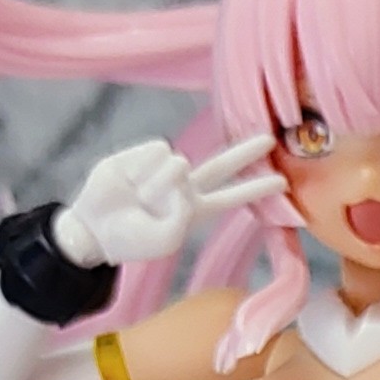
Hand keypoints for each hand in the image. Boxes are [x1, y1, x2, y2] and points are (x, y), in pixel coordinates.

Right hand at [52, 134, 281, 269]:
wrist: (96, 228)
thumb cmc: (133, 240)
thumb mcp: (166, 239)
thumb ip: (183, 212)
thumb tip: (182, 168)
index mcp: (197, 209)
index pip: (234, 197)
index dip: (257, 190)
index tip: (283, 182)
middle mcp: (186, 185)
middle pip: (222, 164)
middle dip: (246, 152)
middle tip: (270, 140)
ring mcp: (166, 167)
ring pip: (178, 164)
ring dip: (157, 185)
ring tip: (140, 200)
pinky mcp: (146, 151)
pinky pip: (158, 153)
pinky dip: (143, 170)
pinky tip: (130, 182)